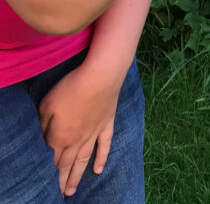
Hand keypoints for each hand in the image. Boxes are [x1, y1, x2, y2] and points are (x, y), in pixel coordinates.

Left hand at [37, 63, 122, 197]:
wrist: (100, 77)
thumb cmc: (70, 89)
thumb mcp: (46, 105)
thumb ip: (42, 126)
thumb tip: (42, 140)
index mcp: (60, 137)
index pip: (52, 159)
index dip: (48, 171)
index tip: (44, 181)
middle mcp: (77, 140)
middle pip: (67, 164)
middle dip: (61, 180)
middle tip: (61, 193)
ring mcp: (94, 133)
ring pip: (84, 160)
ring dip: (77, 176)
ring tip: (72, 190)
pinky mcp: (107, 125)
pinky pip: (105, 146)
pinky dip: (101, 159)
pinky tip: (98, 170)